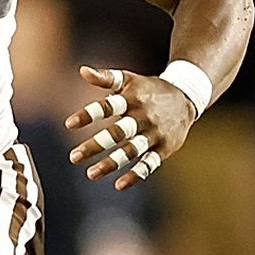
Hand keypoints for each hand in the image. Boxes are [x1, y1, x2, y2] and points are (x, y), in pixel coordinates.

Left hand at [65, 65, 196, 190]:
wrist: (186, 96)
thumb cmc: (148, 88)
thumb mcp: (129, 79)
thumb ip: (106, 78)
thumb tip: (82, 70)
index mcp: (132, 99)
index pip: (107, 107)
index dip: (88, 115)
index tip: (68, 124)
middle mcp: (143, 117)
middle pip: (118, 133)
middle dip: (96, 145)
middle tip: (73, 157)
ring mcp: (155, 134)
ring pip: (132, 151)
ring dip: (111, 163)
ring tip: (90, 174)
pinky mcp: (165, 148)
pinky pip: (150, 164)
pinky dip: (136, 175)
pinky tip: (119, 185)